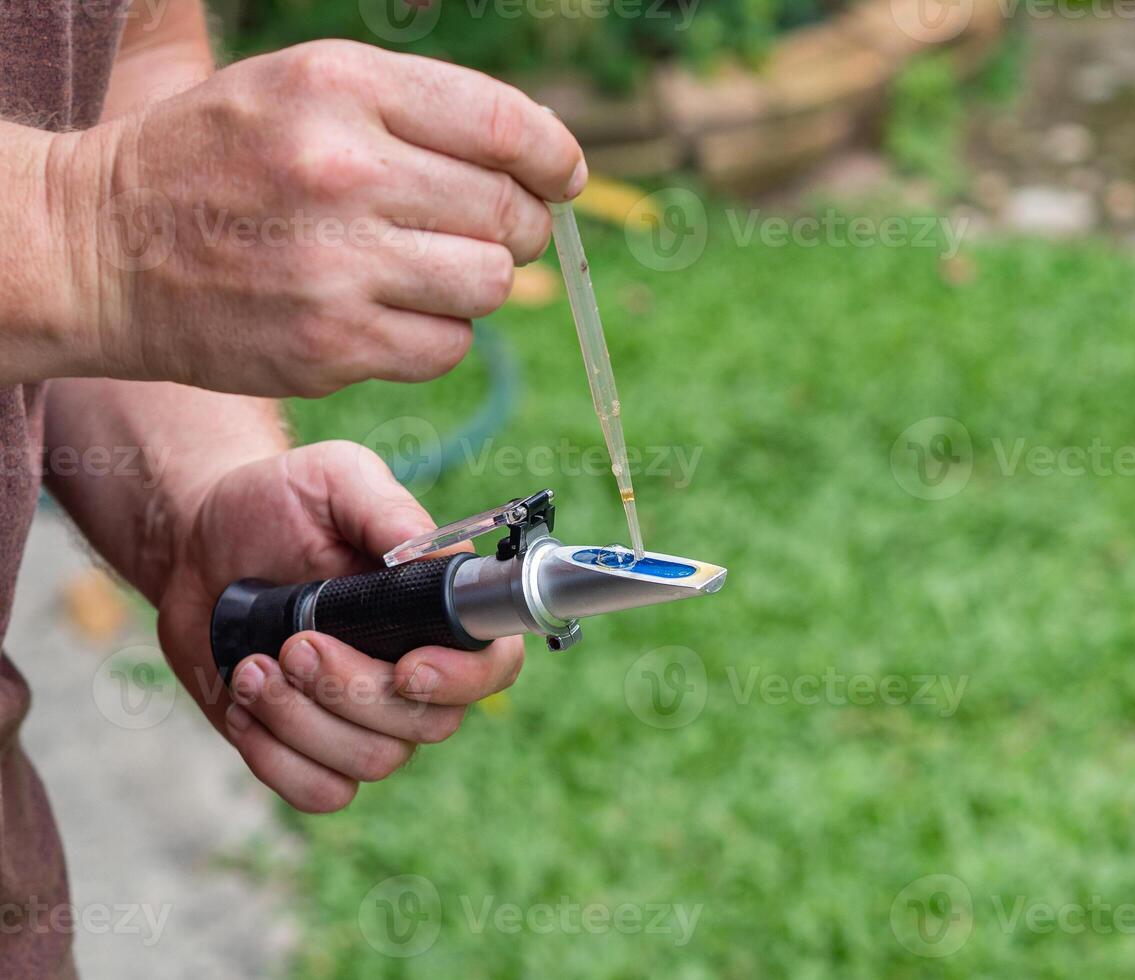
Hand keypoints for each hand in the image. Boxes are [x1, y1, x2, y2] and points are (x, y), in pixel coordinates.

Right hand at [49, 39, 584, 396]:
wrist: (99, 248)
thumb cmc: (216, 162)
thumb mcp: (301, 89)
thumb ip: (415, 112)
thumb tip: (539, 159)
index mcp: (341, 85)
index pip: (504, 123)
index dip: (554, 157)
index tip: (564, 177)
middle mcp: (344, 169)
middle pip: (509, 211)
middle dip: (520, 225)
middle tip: (496, 231)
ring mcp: (338, 262)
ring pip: (490, 283)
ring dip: (477, 281)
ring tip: (428, 270)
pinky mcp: (332, 342)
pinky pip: (447, 345)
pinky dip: (436, 334)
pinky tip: (392, 312)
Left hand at [156, 440, 524, 811]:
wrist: (198, 544)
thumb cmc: (276, 504)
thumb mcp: (333, 479)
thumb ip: (387, 511)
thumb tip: (429, 557)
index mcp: (438, 611)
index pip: (496, 664)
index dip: (465, 679)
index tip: (407, 666)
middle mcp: (415, 673)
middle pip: (428, 724)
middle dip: (352, 690)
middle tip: (294, 642)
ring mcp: (366, 720)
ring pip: (373, 762)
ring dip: (304, 720)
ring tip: (255, 665)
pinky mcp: (311, 750)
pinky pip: (321, 793)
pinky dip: (277, 757)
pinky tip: (246, 702)